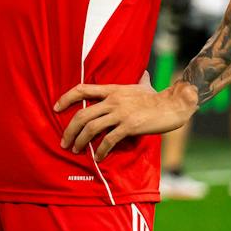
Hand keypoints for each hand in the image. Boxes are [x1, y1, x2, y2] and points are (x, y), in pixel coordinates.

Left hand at [55, 80, 197, 161]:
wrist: (174, 105)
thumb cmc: (159, 97)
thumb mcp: (144, 85)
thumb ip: (139, 80)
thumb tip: (143, 73)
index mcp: (112, 90)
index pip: (82, 89)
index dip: (65, 98)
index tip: (55, 108)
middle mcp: (112, 101)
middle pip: (82, 115)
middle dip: (69, 130)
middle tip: (64, 141)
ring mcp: (120, 114)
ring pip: (91, 128)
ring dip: (80, 141)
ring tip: (75, 150)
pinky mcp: (129, 127)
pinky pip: (109, 140)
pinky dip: (100, 150)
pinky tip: (97, 157)